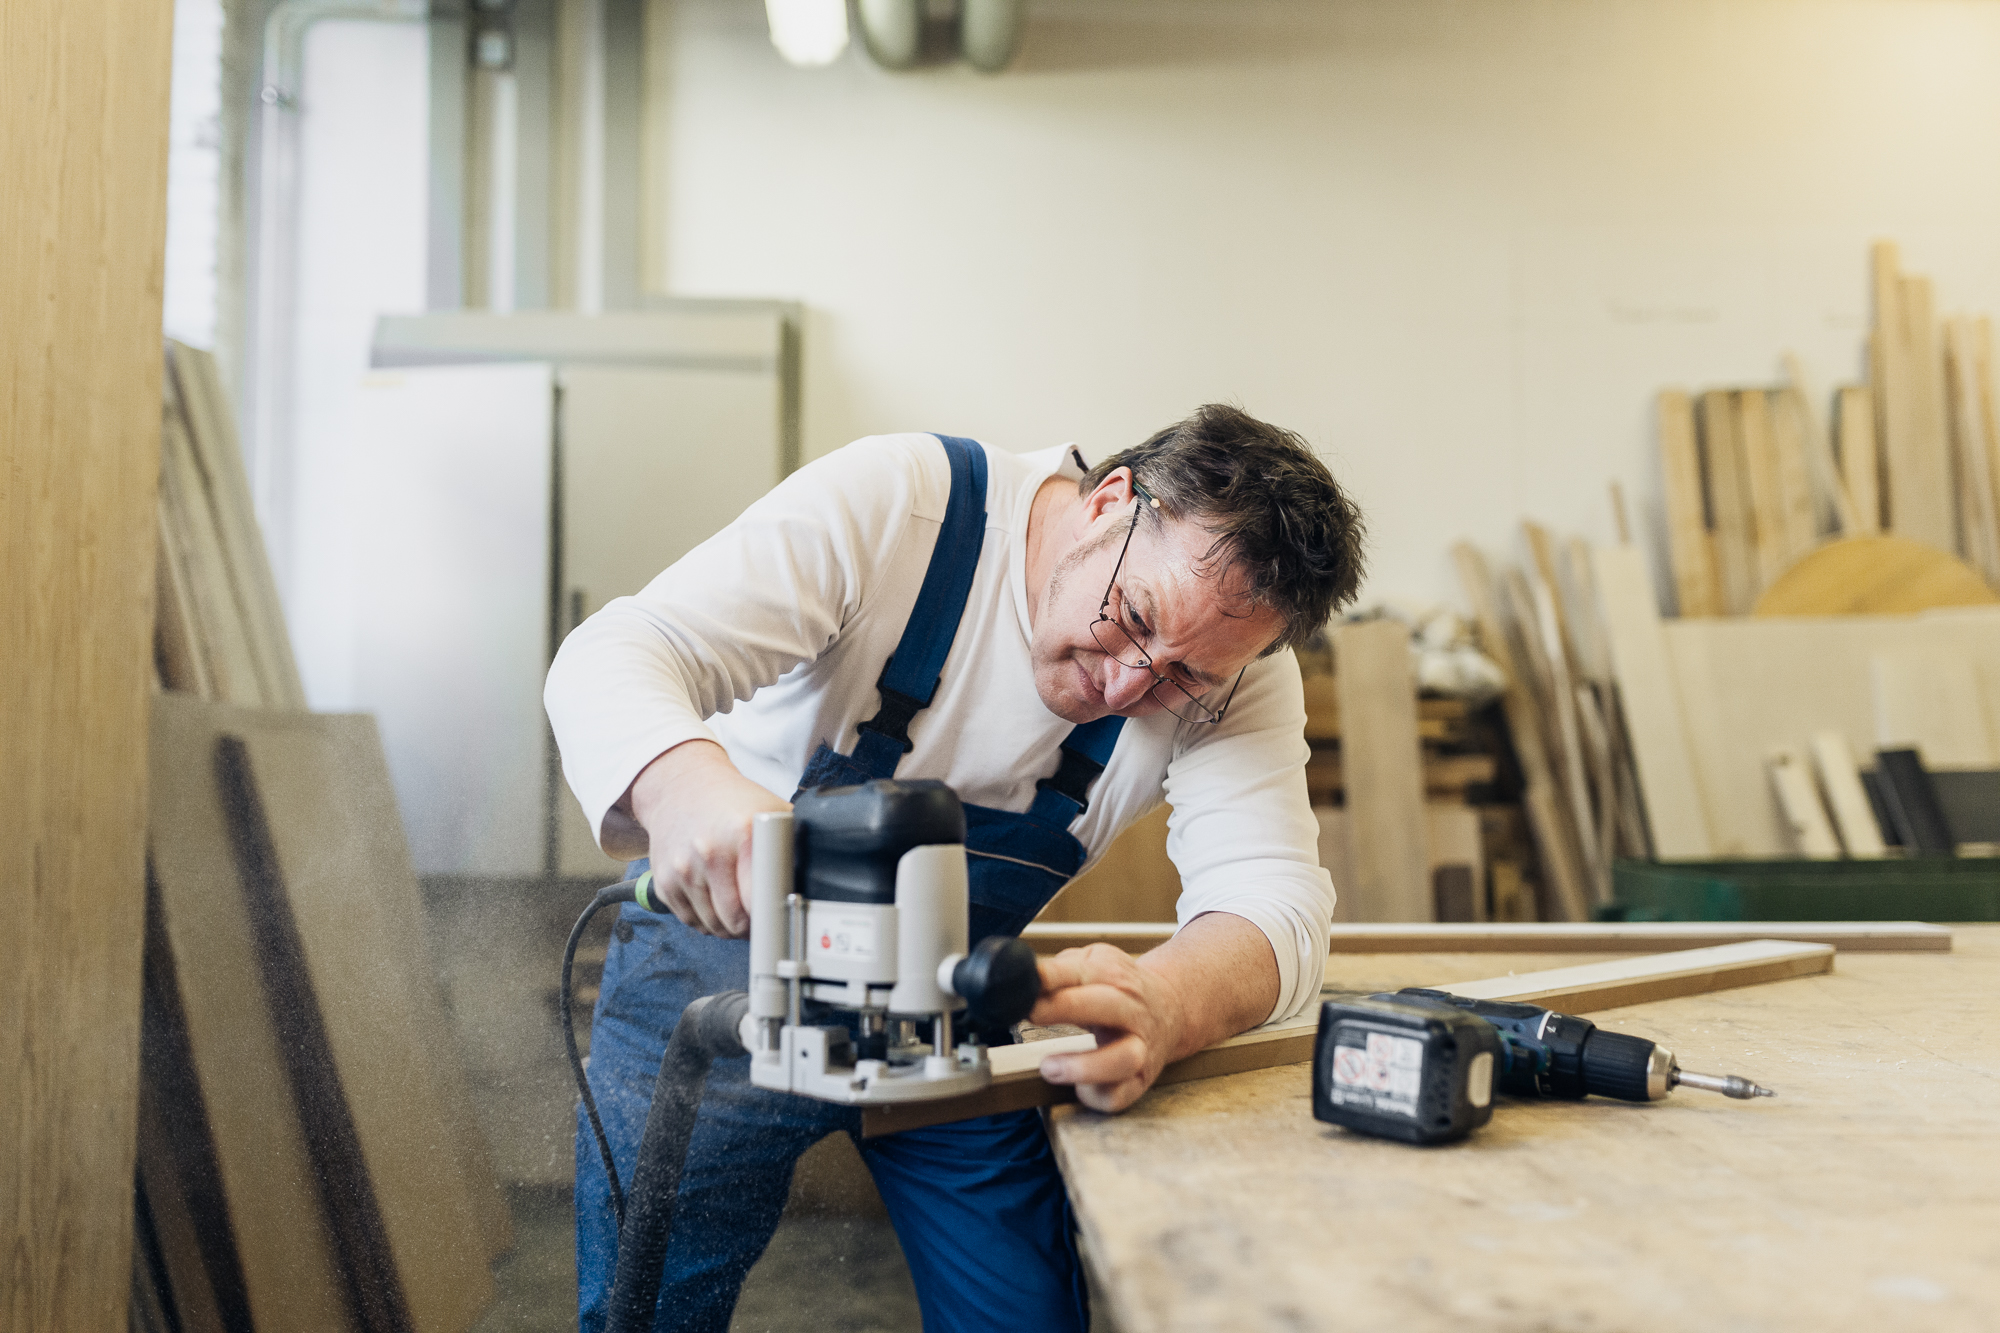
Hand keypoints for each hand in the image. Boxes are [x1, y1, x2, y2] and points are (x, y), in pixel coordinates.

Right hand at [618, 740, 789, 938]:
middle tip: (761, 917)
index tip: (777, 918)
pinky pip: (690, 921)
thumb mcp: (769, 810)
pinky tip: (715, 903)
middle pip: (734, 920)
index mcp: (742, 835)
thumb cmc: (731, 802)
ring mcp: (682, 870)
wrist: (680, 787)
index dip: (771, 915)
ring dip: (729, 927)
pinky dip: (706, 921)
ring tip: (739, 908)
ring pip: (713, 926)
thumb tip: (816, 876)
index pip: (759, 899)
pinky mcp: (664, 881)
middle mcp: (708, 853)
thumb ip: (792, 842)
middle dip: (752, 927)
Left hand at [1027, 944, 1190, 1112]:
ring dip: (1083, 1066)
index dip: (1051, 976)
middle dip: (1065, 1008)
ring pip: (1121, 1060)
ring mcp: (1139, 1047)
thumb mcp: (1094, 963)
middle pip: (1104, 1006)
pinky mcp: (1140, 1080)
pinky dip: (1097, 1097)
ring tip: (1049, 1067)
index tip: (1027, 982)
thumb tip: (1024, 976)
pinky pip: (1120, 1096)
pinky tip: (1077, 1088)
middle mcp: (1131, 1011)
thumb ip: (1061, 969)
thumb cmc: (1121, 988)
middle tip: (1032, 1013)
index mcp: (1115, 976)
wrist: (1170, 1009)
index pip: (1082, 971)